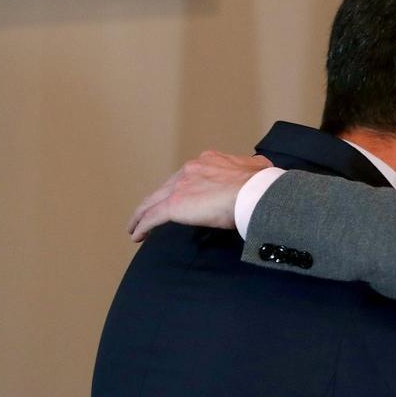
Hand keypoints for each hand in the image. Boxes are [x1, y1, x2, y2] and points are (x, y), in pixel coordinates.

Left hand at [127, 150, 272, 240]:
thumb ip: (252, 168)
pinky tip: (137, 235)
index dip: (181, 188)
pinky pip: (152, 216)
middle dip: (157, 200)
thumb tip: (260, 168)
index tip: (180, 198)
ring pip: (153, 201)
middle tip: (149, 213)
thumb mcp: (258, 168)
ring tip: (135, 226)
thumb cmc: (259, 185)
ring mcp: (180, 186)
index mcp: (209, 161)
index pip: (188, 176)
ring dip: (142, 214)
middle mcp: (191, 169)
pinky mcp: (175, 205)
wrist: (254, 192)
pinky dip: (142, 225)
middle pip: (166, 187)